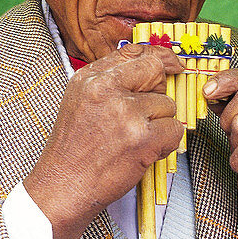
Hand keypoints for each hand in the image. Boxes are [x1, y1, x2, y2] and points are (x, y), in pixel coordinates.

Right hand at [25, 43, 183, 237]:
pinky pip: (175, 130)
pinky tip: (143, 152)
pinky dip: (166, 144)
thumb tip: (149, 68)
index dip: (158, 58)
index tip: (172, 65)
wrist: (62, 187)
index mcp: (89, 78)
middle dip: (160, 92)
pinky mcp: (142, 137)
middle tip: (146, 115)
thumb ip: (109, 82)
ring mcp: (125, 112)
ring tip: (134, 141)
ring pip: (168, 105)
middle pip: (156, 70)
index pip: (134, 51)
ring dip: (159, 125)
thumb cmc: (73, 151)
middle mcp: (105, 89)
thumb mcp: (80, 102)